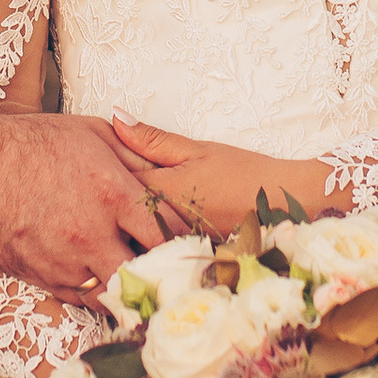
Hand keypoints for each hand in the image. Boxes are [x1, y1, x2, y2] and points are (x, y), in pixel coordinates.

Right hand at [0, 108, 173, 298]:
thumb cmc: (31, 143)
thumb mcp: (91, 133)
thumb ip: (134, 152)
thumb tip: (165, 167)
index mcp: (114, 194)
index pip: (167, 232)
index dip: (181, 239)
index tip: (184, 243)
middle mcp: (94, 234)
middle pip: (146, 273)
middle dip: (159, 272)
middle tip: (166, 270)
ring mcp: (66, 261)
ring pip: (114, 293)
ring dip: (126, 286)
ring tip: (134, 281)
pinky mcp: (42, 276)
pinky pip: (81, 298)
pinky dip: (94, 292)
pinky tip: (99, 279)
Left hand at [110, 118, 335, 236]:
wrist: (284, 207)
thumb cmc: (243, 173)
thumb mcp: (197, 149)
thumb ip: (153, 139)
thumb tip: (115, 118)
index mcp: (159, 191)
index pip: (111, 180)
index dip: (99, 168)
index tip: (93, 159)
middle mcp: (159, 223)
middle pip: (116, 212)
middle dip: (106, 197)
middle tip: (97, 185)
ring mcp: (169, 245)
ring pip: (132, 232)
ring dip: (123, 218)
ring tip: (115, 206)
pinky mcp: (182, 259)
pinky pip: (151, 247)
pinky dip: (144, 234)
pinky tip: (145, 227)